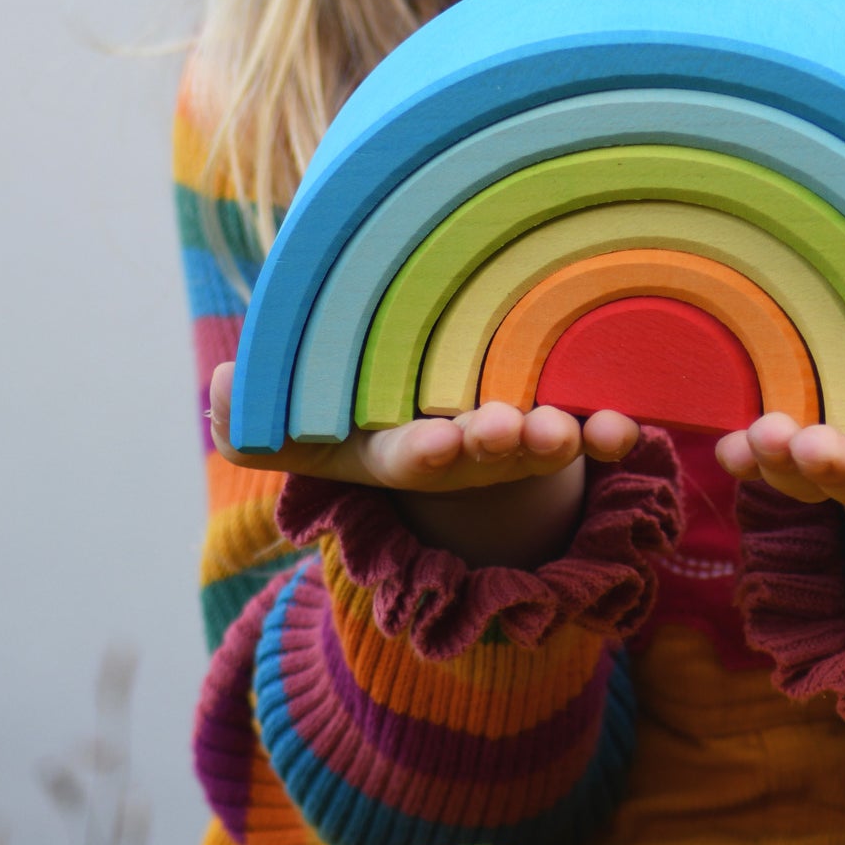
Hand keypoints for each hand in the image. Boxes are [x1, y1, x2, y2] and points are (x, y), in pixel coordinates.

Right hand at [206, 362, 640, 565]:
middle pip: (483, 455)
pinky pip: (590, 424)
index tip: (433, 447)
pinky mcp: (559, 415)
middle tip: (515, 431)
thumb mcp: (302, 417)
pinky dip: (609, 428)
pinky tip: (627, 424)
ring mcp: (512, 439)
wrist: (435, 403)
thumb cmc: (358, 406)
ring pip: (541, 442)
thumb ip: (258, 412)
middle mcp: (461, 452)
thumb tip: (218, 388)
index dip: (421, 452)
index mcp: (400, 449)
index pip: (405, 456)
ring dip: (563, 440)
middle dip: (499, 445)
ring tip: (581, 432)